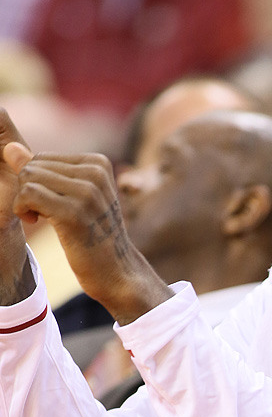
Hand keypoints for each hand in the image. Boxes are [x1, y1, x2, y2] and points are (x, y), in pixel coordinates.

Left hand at [3, 115, 171, 322]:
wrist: (116, 269)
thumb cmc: (92, 234)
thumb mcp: (72, 197)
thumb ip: (43, 172)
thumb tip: (11, 148)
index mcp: (99, 164)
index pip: (42, 158)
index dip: (36, 181)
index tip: (50, 202)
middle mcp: (96, 173)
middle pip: (33, 166)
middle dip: (28, 189)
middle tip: (42, 213)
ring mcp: (87, 192)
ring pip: (28, 177)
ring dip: (23, 201)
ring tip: (40, 217)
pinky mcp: (74, 212)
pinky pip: (28, 194)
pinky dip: (22, 209)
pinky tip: (34, 221)